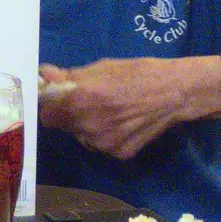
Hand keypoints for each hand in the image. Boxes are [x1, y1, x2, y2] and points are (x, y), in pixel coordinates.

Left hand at [37, 59, 191, 159]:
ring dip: (88, 125)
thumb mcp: (102, 67)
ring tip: (110, 110)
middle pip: (64, 126)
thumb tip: (44, 74)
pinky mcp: (119, 154)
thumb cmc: (138, 73)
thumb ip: (70, 76)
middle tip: (90, 101)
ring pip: (82, 136)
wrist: (176, 93)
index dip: (52, 105)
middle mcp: (88, 126)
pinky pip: (101, 145)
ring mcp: (103, 144)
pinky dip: (106, 135)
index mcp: (80, 100)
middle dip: (71, 114)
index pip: (46, 114)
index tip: (60, 99)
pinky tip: (122, 122)